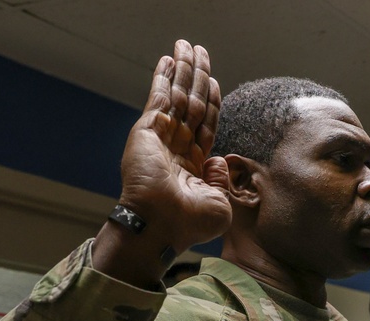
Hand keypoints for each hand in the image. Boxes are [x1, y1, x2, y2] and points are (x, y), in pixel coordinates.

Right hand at [95, 40, 231, 284]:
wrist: (160, 226)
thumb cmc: (188, 224)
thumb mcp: (219, 204)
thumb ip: (221, 179)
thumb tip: (218, 159)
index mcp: (193, 165)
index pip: (205, 125)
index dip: (210, 102)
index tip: (213, 80)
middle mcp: (176, 148)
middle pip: (192, 103)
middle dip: (197, 77)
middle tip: (200, 51)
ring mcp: (161, 137)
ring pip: (177, 95)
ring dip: (184, 69)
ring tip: (187, 45)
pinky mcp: (148, 130)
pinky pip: (159, 97)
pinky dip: (164, 77)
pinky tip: (170, 59)